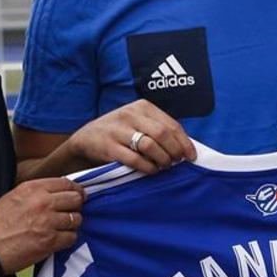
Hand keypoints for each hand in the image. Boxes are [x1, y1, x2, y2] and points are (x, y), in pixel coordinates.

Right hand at [0, 177, 84, 276]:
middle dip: (76, 206)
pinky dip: (68, 239)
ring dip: (72, 225)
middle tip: (71, 213)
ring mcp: (48, 222)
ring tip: (63, 229)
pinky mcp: (49, 241)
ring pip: (77, 219)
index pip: (66, 183)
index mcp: (33, 188)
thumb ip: (36, 193)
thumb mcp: (13, 197)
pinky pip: (72, 237)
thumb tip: (57, 194)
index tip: (76, 196)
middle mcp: (43, 202)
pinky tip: (59, 240)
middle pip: (76, 199)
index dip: (74, 191)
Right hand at [64, 99, 196, 174]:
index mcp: (142, 106)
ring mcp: (118, 130)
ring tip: (164, 167)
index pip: (171, 124)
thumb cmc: (119, 132)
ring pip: (150, 146)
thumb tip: (184, 146)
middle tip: (176, 162)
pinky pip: (135, 159)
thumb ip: (158, 128)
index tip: (191, 156)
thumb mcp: (137, 121)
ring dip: (162, 160)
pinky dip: (147, 167)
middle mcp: (130, 114)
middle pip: (162, 134)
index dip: (184, 142)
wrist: (86, 138)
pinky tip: (151, 170)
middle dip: (174, 151)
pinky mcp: (109, 146)